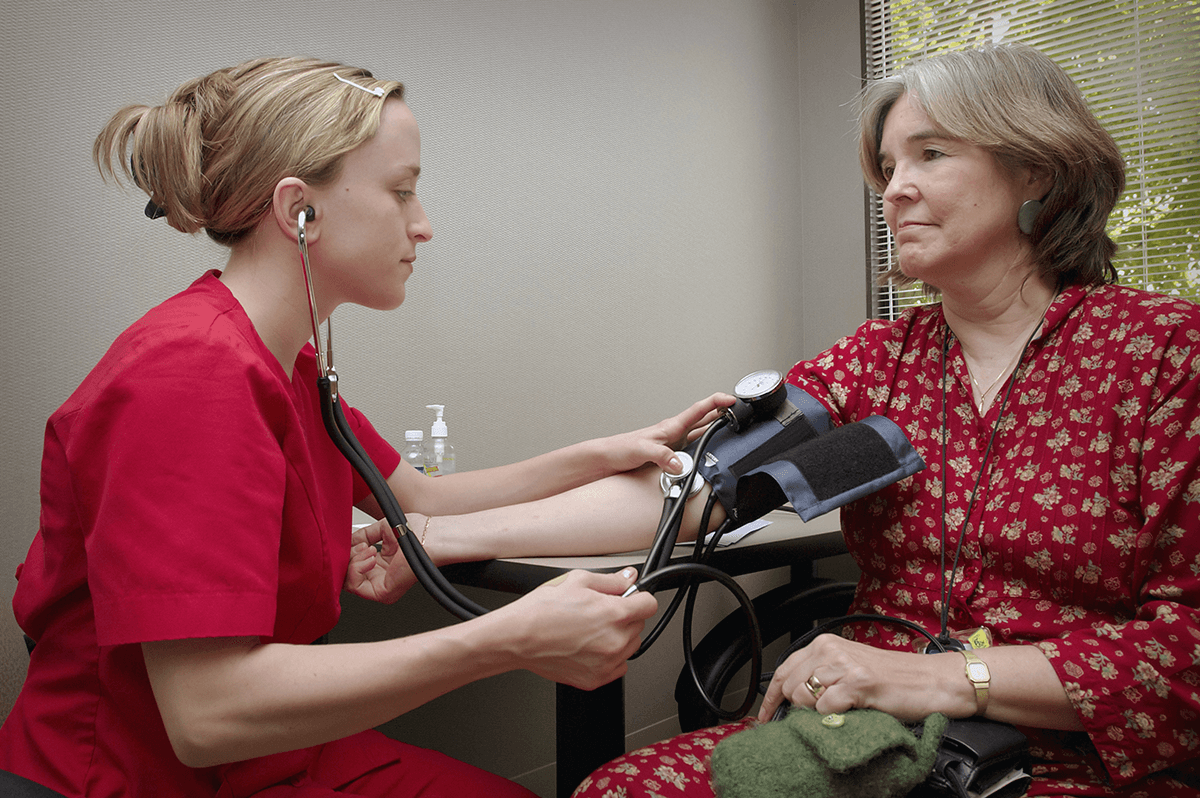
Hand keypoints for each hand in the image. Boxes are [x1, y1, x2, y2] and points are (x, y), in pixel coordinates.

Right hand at [343, 515, 428, 603]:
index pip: (352, 565)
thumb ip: (361, 536)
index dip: (348, 552)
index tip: (355, 541)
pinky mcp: (383, 592)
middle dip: (350, 556)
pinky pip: (355, 585)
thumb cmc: (416, 532)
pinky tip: (371, 557)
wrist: (430, 537)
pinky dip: (357, 567)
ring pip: (348, 580)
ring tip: (369, 549)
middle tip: (363, 545)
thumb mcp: (381, 529)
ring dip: (354, 561)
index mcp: (381, 565)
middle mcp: (380, 577)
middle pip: (347, 574)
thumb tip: (346, 541)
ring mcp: (381, 587)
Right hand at [498, 568, 657, 690]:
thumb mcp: (578, 581)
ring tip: (591, 630)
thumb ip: (611, 581)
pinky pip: (618, 666)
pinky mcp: (596, 679)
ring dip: (619, 637)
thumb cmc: (542, 610)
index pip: (649, 605)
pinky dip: (609, 657)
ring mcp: (606, 663)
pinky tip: (589, 646)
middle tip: (600, 612)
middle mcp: (614, 641)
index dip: (639, 598)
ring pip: (630, 646)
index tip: (631, 599)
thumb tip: (629, 578)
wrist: (518, 637)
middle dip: (625, 616)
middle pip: (639, 625)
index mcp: (614, 614)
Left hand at [600, 393, 735, 475]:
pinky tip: (711, 453)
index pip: (699, 409)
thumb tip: (679, 463)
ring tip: (733, 427)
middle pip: (705, 418)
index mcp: (670, 427)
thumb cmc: (619, 449)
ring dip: (717, 428)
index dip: (716, 402)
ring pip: (702, 432)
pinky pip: (694, 448)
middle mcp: (674, 433)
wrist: (606, 459)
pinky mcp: (670, 454)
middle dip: (723, 412)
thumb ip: (661, 456)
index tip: (732, 399)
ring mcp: (673, 443)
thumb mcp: (641, 451)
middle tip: (741, 411)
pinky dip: (706, 447)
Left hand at [757, 633, 962, 722]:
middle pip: (790, 686)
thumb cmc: (893, 679)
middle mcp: (831, 649)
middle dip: (798, 708)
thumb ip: (822, 675)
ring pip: (804, 696)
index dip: (771, 696)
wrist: (930, 681)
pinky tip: (850, 712)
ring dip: (817, 712)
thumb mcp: (850, 669)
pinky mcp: (857, 682)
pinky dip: (833, 716)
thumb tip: (793, 698)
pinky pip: (826, 707)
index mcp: (826, 644)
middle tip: (818, 716)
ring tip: (841, 710)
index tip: (764, 715)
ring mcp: (844, 664)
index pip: (783, 669)